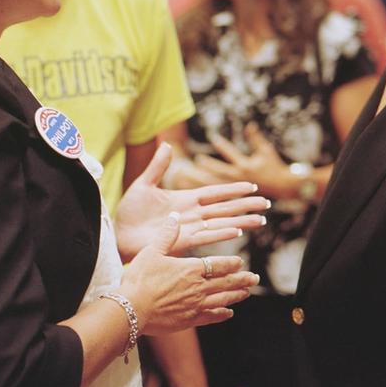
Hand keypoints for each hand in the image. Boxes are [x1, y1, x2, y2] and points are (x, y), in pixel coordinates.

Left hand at [115, 142, 267, 259]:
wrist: (118, 234)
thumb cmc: (130, 212)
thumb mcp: (144, 185)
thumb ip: (157, 167)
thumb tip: (167, 145)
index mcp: (185, 199)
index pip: (215, 193)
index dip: (233, 189)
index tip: (252, 186)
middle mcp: (191, 214)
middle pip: (224, 208)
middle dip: (246, 206)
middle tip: (267, 205)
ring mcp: (188, 228)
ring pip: (220, 223)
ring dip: (241, 221)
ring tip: (261, 220)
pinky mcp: (180, 241)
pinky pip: (205, 237)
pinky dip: (221, 233)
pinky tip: (237, 231)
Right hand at [120, 212, 258, 333]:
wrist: (131, 309)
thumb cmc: (140, 279)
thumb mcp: (152, 251)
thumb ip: (167, 234)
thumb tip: (175, 215)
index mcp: (191, 269)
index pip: (218, 265)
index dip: (231, 264)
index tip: (240, 262)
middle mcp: (199, 287)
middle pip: (227, 283)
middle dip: (242, 279)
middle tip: (255, 278)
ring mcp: (196, 305)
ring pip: (223, 300)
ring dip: (237, 295)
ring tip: (246, 293)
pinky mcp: (190, 320)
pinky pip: (211, 316)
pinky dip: (222, 314)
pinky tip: (228, 313)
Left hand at [194, 122, 290, 198]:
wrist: (284, 187)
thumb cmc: (275, 167)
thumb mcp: (266, 151)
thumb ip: (255, 138)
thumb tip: (249, 124)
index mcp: (245, 166)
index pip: (231, 152)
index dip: (222, 144)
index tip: (212, 137)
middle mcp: (239, 177)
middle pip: (218, 170)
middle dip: (207, 164)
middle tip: (196, 158)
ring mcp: (236, 187)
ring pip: (215, 182)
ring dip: (203, 177)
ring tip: (190, 173)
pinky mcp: (235, 195)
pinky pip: (218, 192)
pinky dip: (208, 189)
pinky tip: (196, 185)